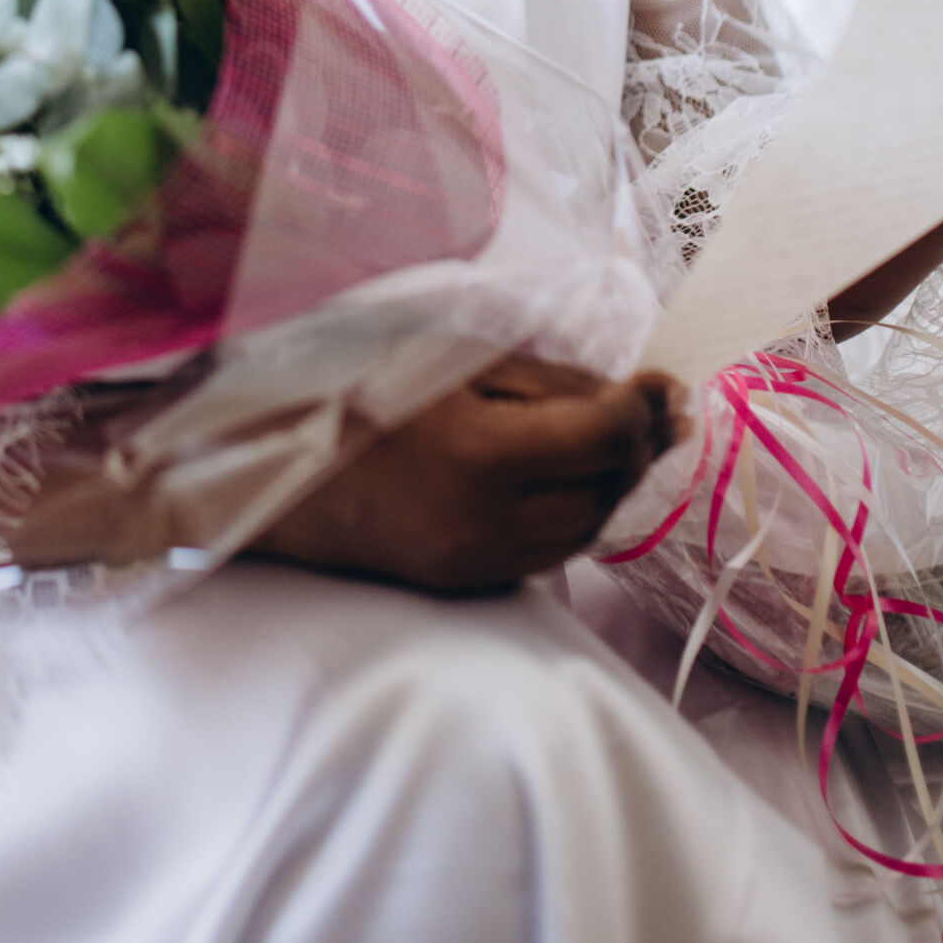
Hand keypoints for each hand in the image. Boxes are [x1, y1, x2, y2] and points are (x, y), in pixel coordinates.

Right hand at [249, 354, 687, 596]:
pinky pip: (555, 551)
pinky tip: (575, 477)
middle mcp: (491, 524)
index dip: (646, 406)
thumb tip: (629, 398)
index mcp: (484, 457)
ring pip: (592, 529)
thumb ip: (546, 381)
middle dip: (642, 445)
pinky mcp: (472, 583)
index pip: (604, 436)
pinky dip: (581, 512)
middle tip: (658, 407)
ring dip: (618, 483)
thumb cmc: (357, 391)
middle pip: (609, 489)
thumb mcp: (452, 359)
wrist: (276, 473)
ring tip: (621, 438)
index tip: (665, 381)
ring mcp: (482, 563)